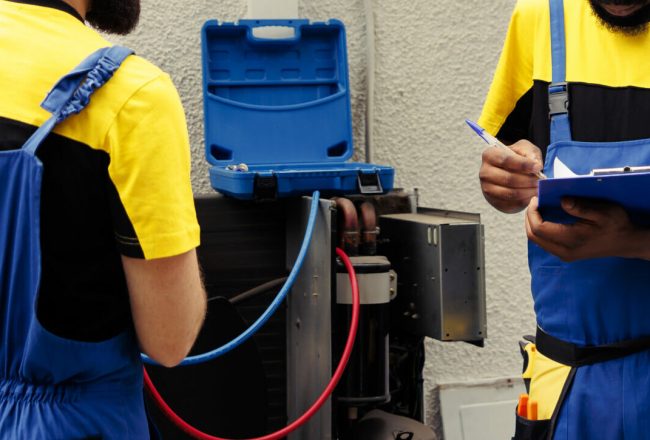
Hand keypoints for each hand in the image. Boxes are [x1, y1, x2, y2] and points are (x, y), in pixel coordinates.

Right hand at [479, 139, 543, 212]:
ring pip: (510, 193)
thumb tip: (536, 165)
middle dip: (528, 180)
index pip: (505, 160)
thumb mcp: (524, 149)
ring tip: (538, 188)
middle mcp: (484, 172)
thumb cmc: (518, 158)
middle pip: (508, 179)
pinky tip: (532, 195)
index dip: (523, 164)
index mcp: (490, 155)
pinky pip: (511, 204)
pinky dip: (524, 201)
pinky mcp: (494, 201)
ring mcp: (487, 189)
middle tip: (540, 181)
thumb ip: (530, 153)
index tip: (537, 167)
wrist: (510, 172)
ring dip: (527, 192)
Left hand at [525, 196, 649, 261]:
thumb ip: (580, 207)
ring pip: (537, 241)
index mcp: (571, 240)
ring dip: (533, 223)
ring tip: (537, 208)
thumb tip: (562, 201)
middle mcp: (564, 251)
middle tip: (534, 202)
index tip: (535, 199)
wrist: (625, 242)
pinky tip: (544, 217)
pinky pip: (544, 242)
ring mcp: (564, 255)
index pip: (539, 228)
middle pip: (533, 236)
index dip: (532, 213)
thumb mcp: (603, 212)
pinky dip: (539, 230)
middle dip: (529, 218)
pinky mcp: (565, 254)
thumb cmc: (616, 225)